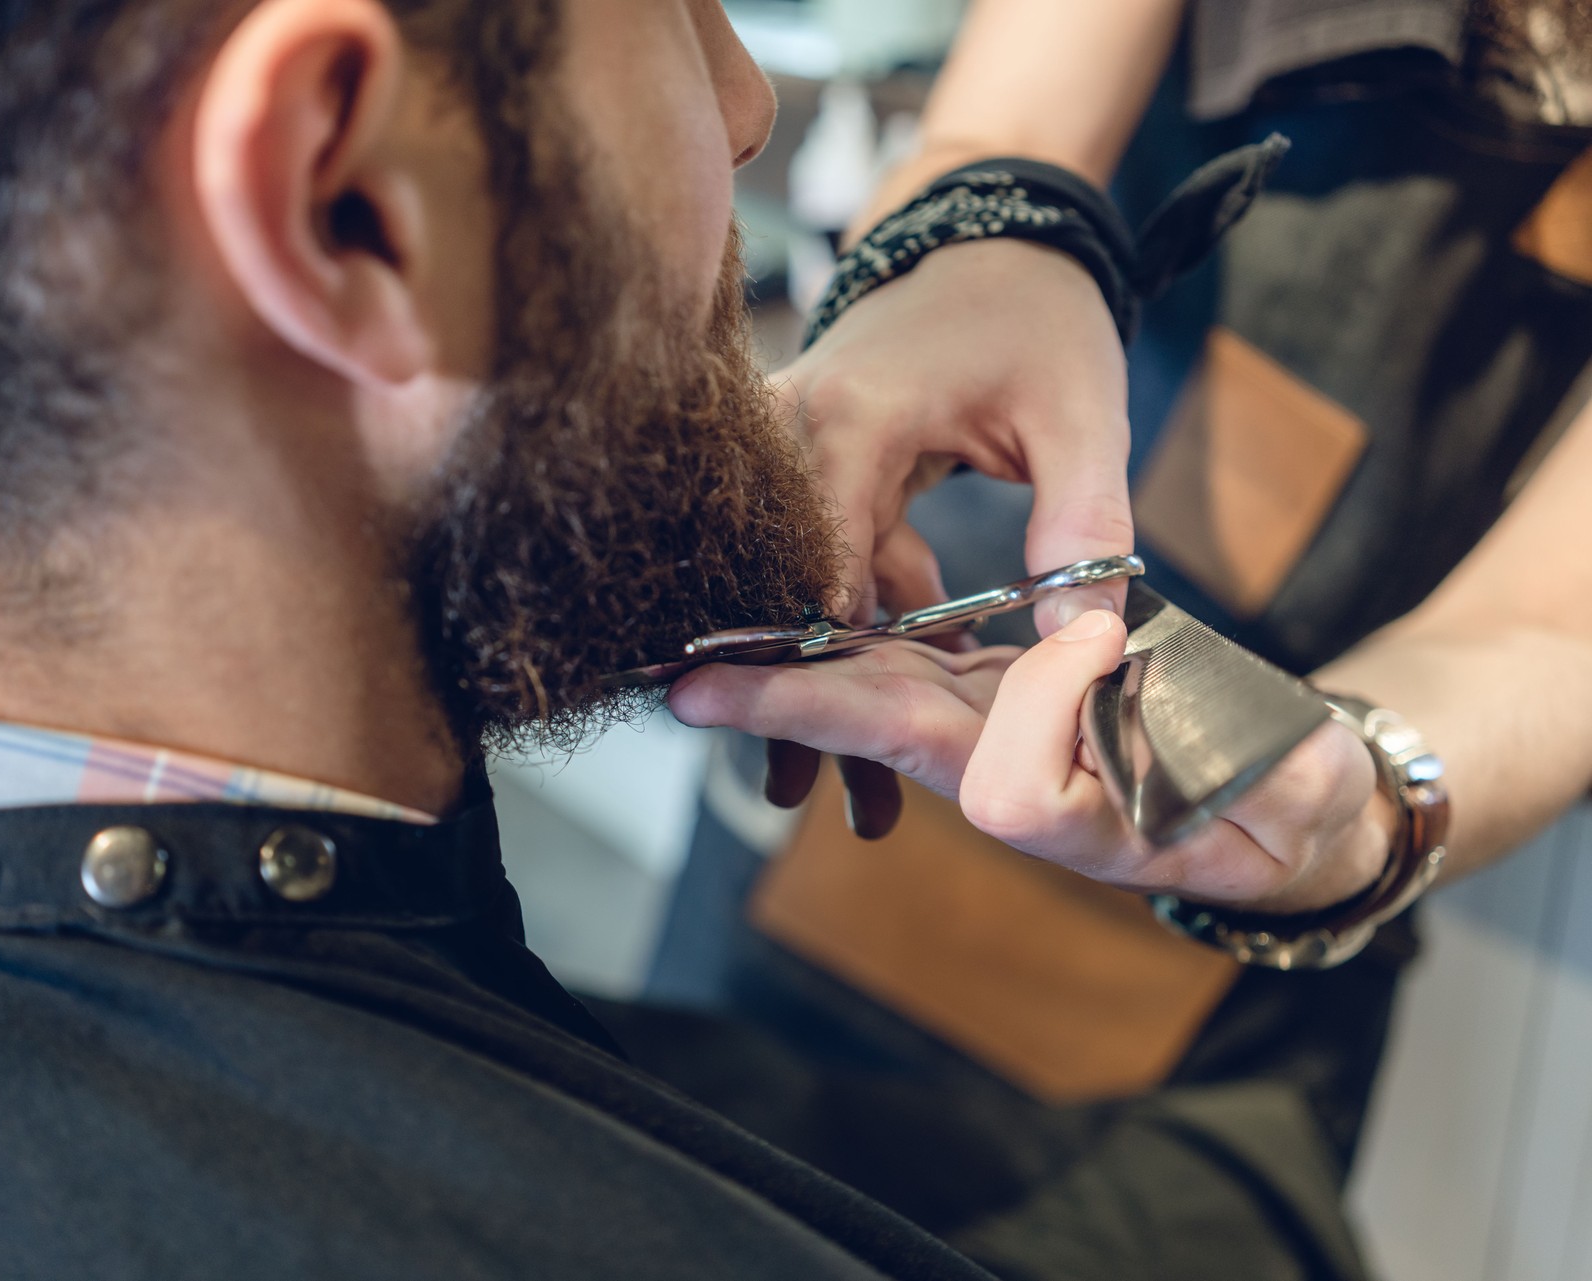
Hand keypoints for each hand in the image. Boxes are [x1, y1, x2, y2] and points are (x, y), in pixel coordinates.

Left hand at [670, 611, 1393, 914]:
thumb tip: (1286, 759)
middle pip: (886, 735)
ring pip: (874, 691)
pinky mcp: (984, 690)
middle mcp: (1003, 776)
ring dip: (791, 670)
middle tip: (691, 689)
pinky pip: (900, 660)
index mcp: (1069, 811)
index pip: (1000, 780)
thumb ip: (1294, 788)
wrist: (1264, 806)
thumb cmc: (1295, 810)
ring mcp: (984, 730)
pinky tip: (790, 603)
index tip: (1080, 642)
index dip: (1020, 715)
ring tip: (698, 652)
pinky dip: (843, 636)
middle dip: (793, 711)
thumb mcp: (1307, 799)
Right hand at [765, 236, 1133, 832]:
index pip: (817, 564)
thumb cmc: (1036, 315)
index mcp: (853, 422)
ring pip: (795, 583)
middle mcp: (793, 434)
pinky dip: (859, 619)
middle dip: (801, 695)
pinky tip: (903, 682)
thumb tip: (1084, 645)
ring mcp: (789, 446)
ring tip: (836, 782)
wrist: (987, 234)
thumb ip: (1087, 528)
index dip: (824, 664)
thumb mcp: (1082, 416)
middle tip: (812, 795)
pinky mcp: (808, 461)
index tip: (831, 753)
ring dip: (828, 671)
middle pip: (784, 589)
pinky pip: (823, 556)